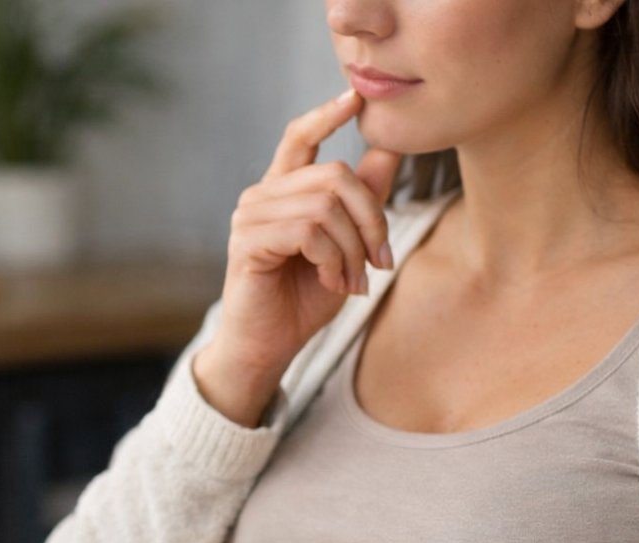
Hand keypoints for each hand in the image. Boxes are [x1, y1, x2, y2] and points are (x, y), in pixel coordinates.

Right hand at [194, 89, 402, 426]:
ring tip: (352, 280)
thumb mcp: (345, 246)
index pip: (299, 137)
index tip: (354, 97)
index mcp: (281, 192)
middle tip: (379, 261)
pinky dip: (333, 260)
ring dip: (353, 248)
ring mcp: (249, 218)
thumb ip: (362, 200)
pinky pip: (308, 232)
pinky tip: (334, 283)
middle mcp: (260, 196)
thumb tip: (390, 149)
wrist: (267, 348)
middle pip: (334, 175)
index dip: (326, 115)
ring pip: (325, 205)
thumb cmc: (302, 300)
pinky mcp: (248, 243)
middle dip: (371, 219)